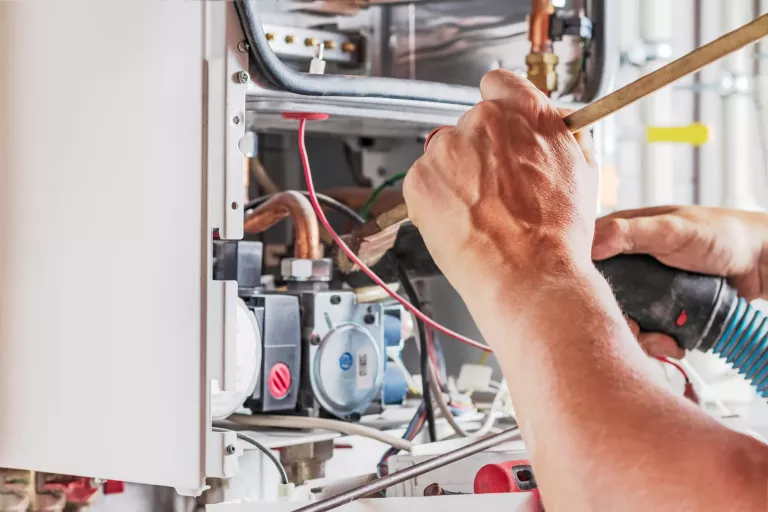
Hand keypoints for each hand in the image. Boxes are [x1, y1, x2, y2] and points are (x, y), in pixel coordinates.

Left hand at [403, 70, 597, 296]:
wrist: (527, 275)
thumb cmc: (556, 234)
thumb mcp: (582, 170)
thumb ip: (561, 134)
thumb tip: (552, 120)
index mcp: (525, 112)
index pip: (499, 83)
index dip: (499, 106)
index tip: (498, 126)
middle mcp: (483, 121)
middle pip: (471, 126)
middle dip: (479, 152)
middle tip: (495, 190)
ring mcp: (447, 150)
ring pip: (445, 154)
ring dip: (456, 175)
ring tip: (479, 213)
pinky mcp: (419, 179)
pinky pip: (424, 181)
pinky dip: (435, 199)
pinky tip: (460, 221)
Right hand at [594, 205, 767, 357]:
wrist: (761, 263)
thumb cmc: (723, 235)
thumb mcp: (673, 229)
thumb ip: (631, 233)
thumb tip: (591, 243)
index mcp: (621, 236)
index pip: (585, 260)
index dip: (585, 285)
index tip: (598, 303)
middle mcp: (627, 263)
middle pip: (601, 297)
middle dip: (617, 319)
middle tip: (636, 329)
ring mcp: (644, 288)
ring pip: (622, 318)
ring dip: (639, 337)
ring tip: (663, 341)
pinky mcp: (660, 308)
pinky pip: (645, 330)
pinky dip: (656, 342)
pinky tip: (672, 343)